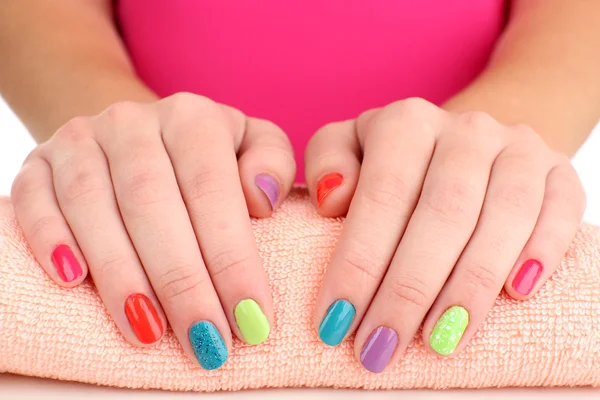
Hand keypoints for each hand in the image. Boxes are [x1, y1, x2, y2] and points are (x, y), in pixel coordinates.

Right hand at [11, 93, 295, 369]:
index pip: (212, 190)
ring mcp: (82, 139)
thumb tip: (261, 199)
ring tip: (148, 332)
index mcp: (192, 117)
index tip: (252, 318)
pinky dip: (48, 238)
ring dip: (120, 275)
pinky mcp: (39, 163)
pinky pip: (34, 198)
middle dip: (181, 281)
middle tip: (205, 340)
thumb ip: (271, 161)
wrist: (143, 136)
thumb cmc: (207, 158)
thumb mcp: (252, 145)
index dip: (232, 258)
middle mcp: (133, 122)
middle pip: (152, 203)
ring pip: (93, 205)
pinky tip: (71, 281)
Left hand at [305, 98, 584, 372]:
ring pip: (503, 216)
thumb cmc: (394, 162)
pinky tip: (517, 294)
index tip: (335, 322)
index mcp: (406, 121)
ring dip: (471, 285)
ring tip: (441, 340)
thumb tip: (333, 199)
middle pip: (442, 213)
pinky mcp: (559, 170)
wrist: (461, 144)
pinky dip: (543, 250)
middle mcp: (466, 129)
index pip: (381, 196)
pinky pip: (562, 207)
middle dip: (408, 290)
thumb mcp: (347, 146)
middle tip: (381, 347)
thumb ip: (328, 161)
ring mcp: (518, 147)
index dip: (358, 264)